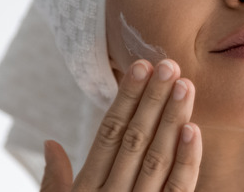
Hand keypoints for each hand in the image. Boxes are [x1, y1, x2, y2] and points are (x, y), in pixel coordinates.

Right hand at [40, 59, 201, 191]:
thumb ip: (55, 181)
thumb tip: (50, 143)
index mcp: (87, 188)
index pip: (109, 133)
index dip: (126, 98)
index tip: (141, 66)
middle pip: (134, 139)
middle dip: (152, 99)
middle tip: (168, 65)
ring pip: (157, 158)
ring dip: (172, 119)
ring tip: (184, 85)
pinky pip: (178, 189)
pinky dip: (187, 160)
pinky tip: (193, 130)